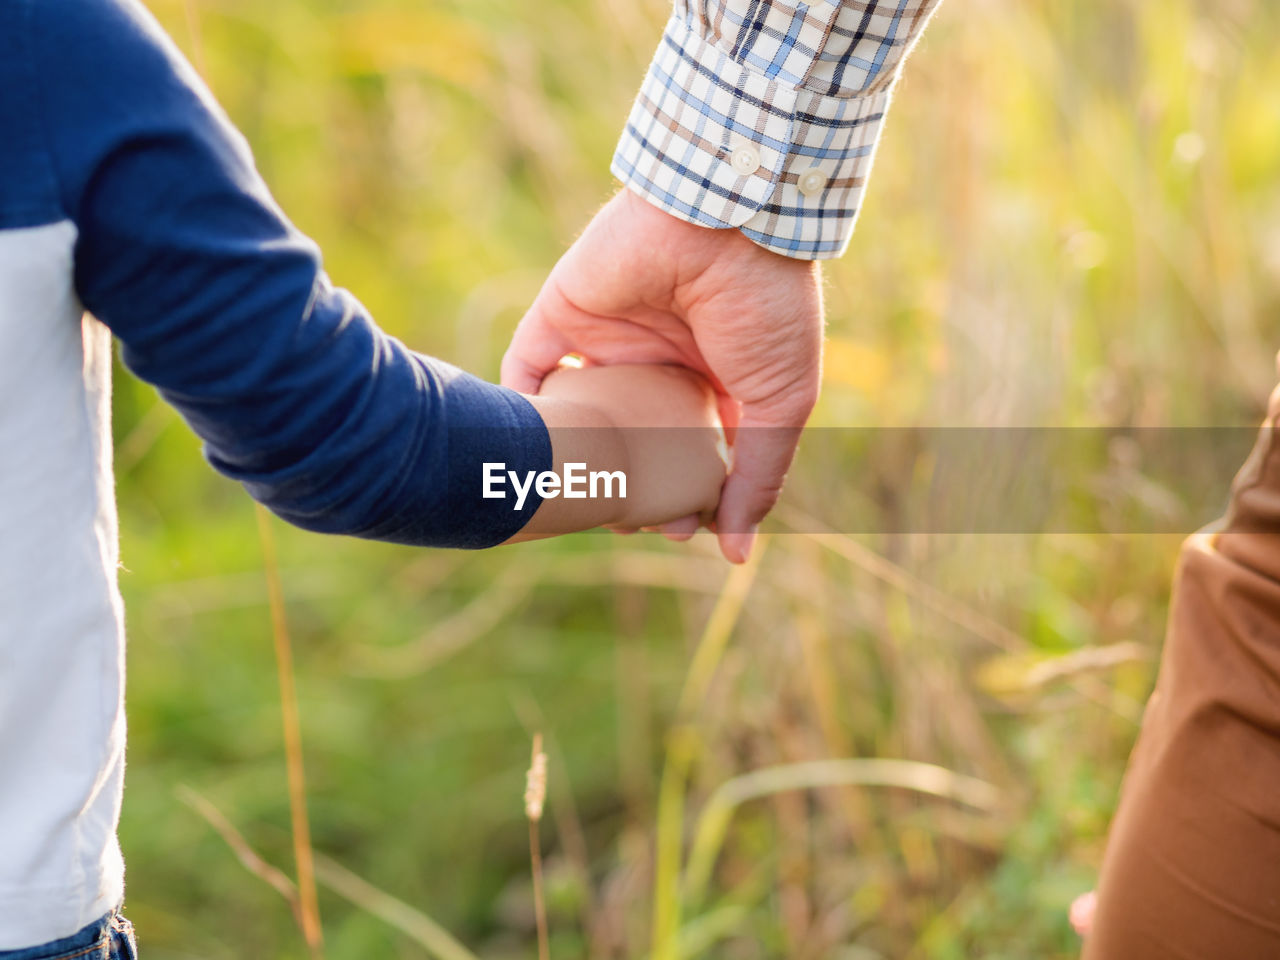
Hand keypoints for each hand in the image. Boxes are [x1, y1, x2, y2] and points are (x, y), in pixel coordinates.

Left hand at [501, 189, 823, 562]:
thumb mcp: (780, 402)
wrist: (724, 222)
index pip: (687, 454)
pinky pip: (528, 367)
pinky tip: (524, 451)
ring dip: (574, 458)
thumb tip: (736, 553)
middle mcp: (655, 364)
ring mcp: (606, 338)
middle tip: (628, 519)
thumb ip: (758, 477)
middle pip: (629, 443)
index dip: (681, 496)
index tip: (677, 527)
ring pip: (580, 414)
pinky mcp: (563, 314)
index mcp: (710, 380)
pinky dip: (520, 405)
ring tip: (579, 497)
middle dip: (626, 486)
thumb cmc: (766, 309)